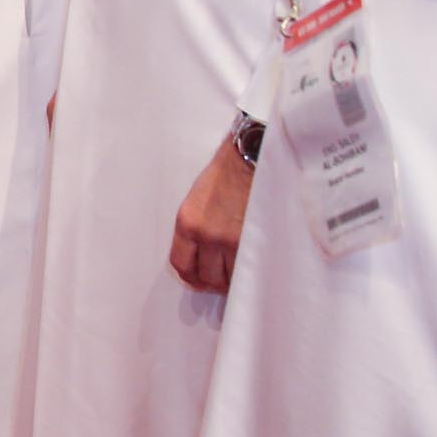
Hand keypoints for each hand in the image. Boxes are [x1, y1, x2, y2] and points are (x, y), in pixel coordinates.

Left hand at [168, 133, 254, 292]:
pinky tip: (254, 269)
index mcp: (188, 222)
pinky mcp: (256, 241)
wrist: (255, 155)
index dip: (191, 277)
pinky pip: (250, 270)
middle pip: (206, 277)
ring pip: (229, 278)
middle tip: (224, 279)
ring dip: (235, 280)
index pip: (181, 265)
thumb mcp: (199, 198)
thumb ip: (198, 226)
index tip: (199, 279)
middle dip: (214, 282)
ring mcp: (232, 240)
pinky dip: (251, 274)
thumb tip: (203, 255)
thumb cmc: (229, 170)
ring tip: (241, 274)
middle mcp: (207, 235)